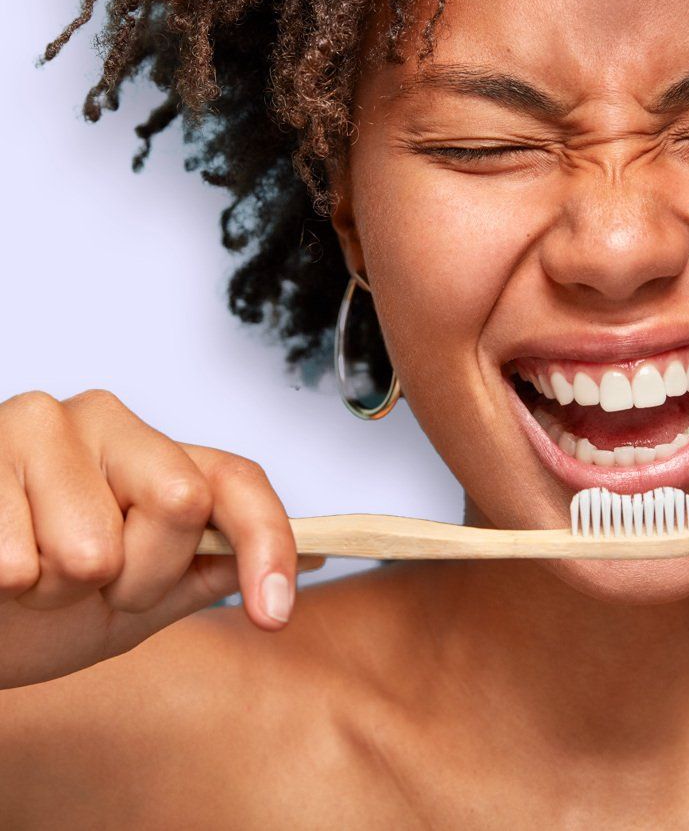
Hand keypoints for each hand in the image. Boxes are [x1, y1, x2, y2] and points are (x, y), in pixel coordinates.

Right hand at [0, 388, 323, 689]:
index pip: (236, 481)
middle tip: (95, 583)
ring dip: (64, 590)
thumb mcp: (141, 598)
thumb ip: (215, 568)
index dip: (268, 545)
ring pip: (96, 544)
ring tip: (35, 576)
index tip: (274, 613)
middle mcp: (105, 418)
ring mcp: (38, 424)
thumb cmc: (44, 606)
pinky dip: (10, 587)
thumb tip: (315, 552)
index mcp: (155, 450)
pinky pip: (21, 559)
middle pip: (180, 502)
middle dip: (142, 576)